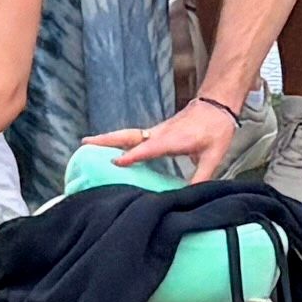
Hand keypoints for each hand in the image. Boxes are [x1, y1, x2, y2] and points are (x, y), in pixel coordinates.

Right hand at [90, 98, 240, 180]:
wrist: (216, 105)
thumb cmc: (216, 129)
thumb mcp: (214, 155)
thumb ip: (202, 176)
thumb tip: (190, 196)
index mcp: (172, 139)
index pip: (148, 149)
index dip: (132, 156)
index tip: (115, 162)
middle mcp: (160, 133)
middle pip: (129, 136)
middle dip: (107, 139)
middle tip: (85, 143)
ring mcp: (157, 131)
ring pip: (129, 134)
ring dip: (109, 138)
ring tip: (88, 143)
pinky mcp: (157, 131)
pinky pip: (134, 136)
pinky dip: (120, 140)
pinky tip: (111, 147)